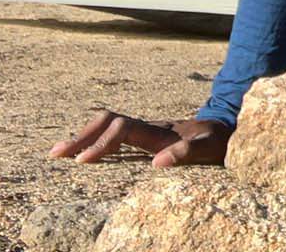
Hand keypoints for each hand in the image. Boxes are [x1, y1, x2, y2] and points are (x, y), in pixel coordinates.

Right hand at [48, 111, 230, 167]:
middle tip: (55, 153)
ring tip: (60, 152)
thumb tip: (155, 164)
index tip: (82, 162)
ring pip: (108, 125)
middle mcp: (149, 126)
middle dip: (81, 136)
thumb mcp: (210, 148)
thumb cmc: (220, 141)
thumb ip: (186, 152)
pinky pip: (115, 134)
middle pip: (108, 122)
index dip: (102, 143)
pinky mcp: (147, 136)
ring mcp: (146, 130)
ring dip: (84, 137)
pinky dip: (96, 141)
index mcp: (159, 130)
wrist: (229, 128)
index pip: (122, 129)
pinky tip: (84, 151)